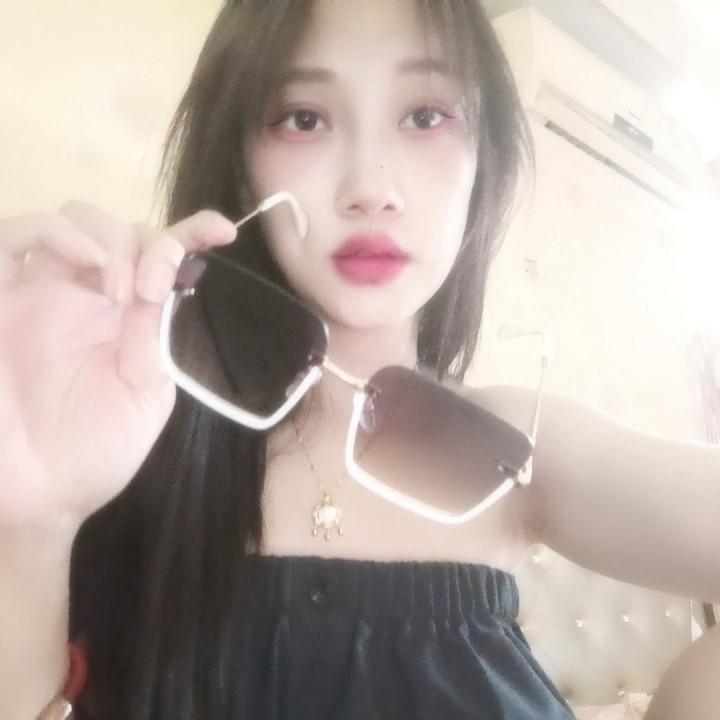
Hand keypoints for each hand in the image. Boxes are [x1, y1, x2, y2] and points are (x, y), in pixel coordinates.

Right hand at [0, 202, 236, 529]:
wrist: (40, 493)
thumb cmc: (97, 451)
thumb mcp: (146, 394)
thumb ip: (156, 335)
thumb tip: (173, 276)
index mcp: (131, 319)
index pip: (163, 256)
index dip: (193, 232)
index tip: (222, 232)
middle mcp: (89, 297)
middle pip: (120, 228)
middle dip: (143, 244)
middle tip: (146, 292)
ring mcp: (40, 293)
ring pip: (71, 219)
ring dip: (106, 236)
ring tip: (118, 287)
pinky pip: (9, 239)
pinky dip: (52, 231)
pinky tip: (84, 260)